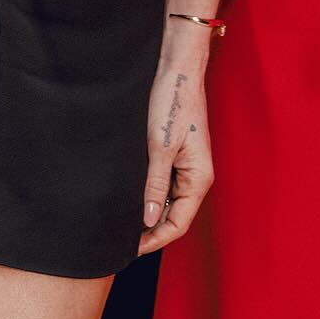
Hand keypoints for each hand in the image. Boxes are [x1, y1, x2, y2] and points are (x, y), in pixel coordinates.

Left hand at [137, 58, 213, 255]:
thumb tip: (149, 220)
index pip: (179, 223)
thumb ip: (155, 185)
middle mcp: (196, 176)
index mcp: (199, 178)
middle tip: (121, 239)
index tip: (130, 248)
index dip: (155, 240)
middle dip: (151, 230)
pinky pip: (166, 184)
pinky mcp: (178, 155)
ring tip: (122, 221)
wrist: (177, 70)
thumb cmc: (172, 103)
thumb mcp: (160, 146)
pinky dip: (150, 194)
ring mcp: (187, 166)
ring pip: (169, 201)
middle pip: (174, 216)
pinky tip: (130, 197)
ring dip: (149, 213)